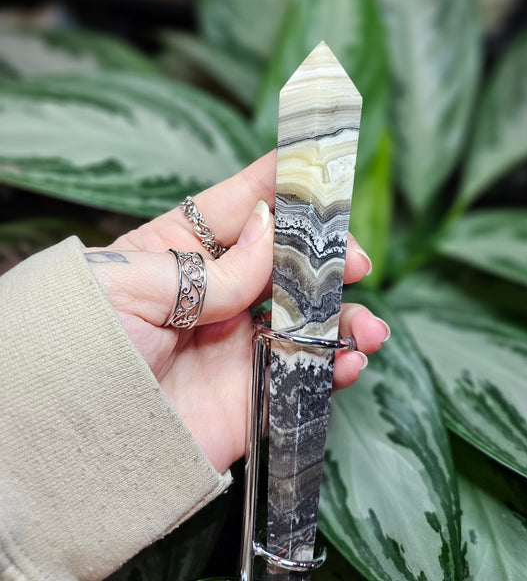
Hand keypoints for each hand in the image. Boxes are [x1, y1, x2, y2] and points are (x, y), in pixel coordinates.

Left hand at [84, 151, 389, 472]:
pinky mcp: (254, 389)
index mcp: (182, 252)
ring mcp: (239, 342)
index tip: (326, 173)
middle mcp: (218, 293)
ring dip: (346, 317)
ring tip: (367, 328)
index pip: (243, 204)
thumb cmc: (79, 345)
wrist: (70, 442)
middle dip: (328, 255)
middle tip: (354, 261)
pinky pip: (307, 371)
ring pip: (309, 317)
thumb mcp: (130, 284)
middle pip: (289, 260)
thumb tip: (270, 233)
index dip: (285, 185)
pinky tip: (349, 361)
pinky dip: (336, 365)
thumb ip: (208, 265)